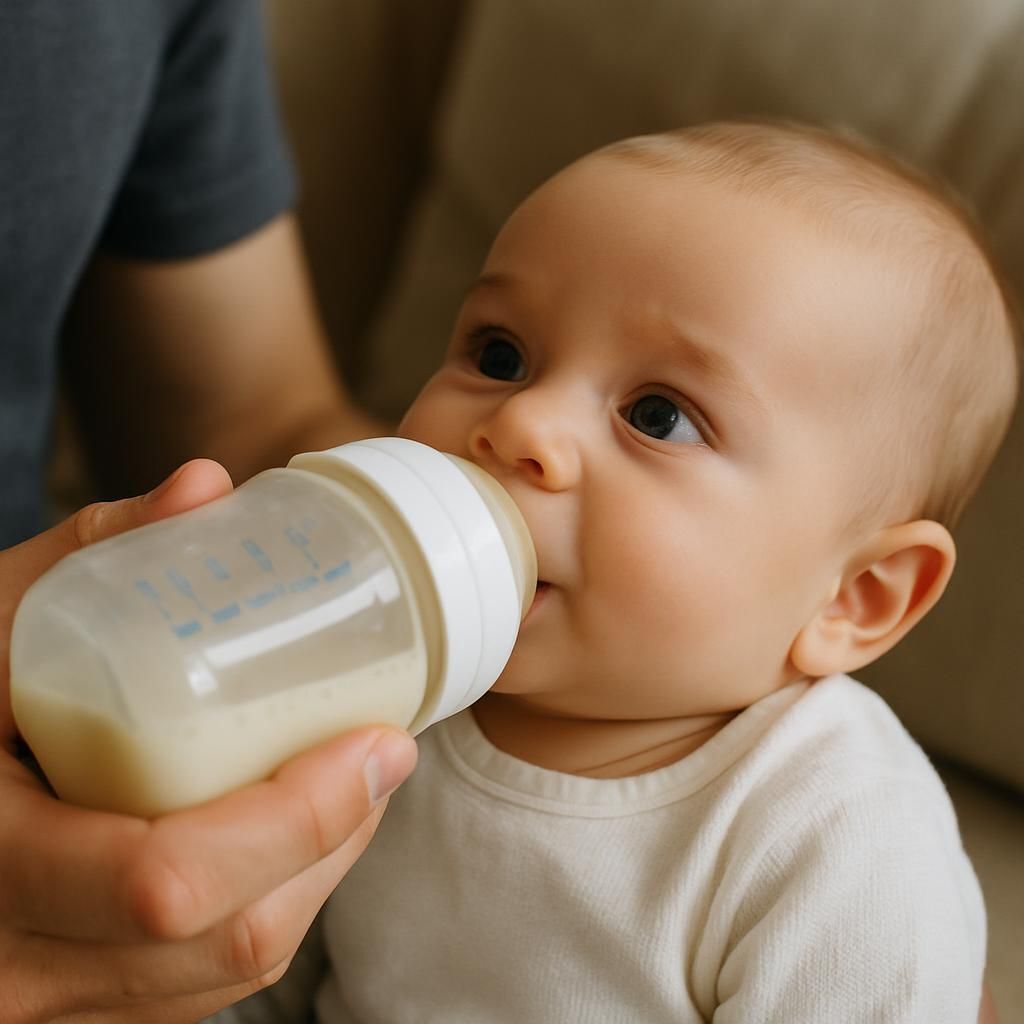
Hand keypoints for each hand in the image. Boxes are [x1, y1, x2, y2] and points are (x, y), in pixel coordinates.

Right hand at [0, 462, 417, 1022]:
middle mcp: (15, 967)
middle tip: (382, 750)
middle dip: (336, 837)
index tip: (379, 741)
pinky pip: (206, 977)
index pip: (166, 882)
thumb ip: (89, 549)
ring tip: (350, 780)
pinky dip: (273, 901)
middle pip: (231, 934)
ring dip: (318, 871)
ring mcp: (51, 1001)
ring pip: (234, 963)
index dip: (300, 818)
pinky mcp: (85, 1002)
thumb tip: (206, 487)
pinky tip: (292, 832)